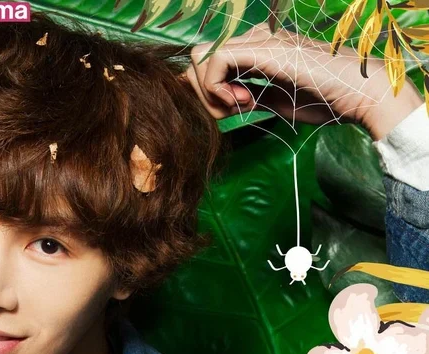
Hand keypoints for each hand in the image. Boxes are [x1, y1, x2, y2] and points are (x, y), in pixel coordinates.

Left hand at [185, 22, 423, 139]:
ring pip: (203, 56)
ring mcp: (259, 39)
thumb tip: (221, 101)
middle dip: (203, 92)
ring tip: (238, 105)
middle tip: (230, 110)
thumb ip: (246, 97)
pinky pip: (216, 59)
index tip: (229, 110)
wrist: (358, 94)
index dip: (207, 90)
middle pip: (201, 58)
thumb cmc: (324, 100)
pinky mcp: (262, 47)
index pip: (210, 62)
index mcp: (258, 49)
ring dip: (209, 90)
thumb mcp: (274, 102)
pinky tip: (240, 101)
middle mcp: (255, 39)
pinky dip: (216, 86)